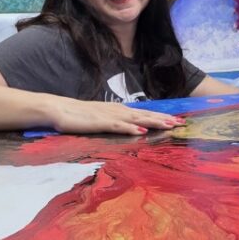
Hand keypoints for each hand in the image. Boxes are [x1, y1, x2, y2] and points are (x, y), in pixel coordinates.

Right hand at [51, 98, 185, 134]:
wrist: (57, 109)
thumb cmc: (76, 115)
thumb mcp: (99, 119)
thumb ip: (113, 123)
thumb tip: (126, 128)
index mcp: (117, 110)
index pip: (143, 113)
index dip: (160, 116)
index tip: (175, 120)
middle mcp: (117, 111)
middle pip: (145, 114)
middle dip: (163, 119)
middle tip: (181, 123)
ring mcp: (109, 116)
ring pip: (136, 118)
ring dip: (153, 121)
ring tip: (169, 125)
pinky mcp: (99, 122)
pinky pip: (118, 126)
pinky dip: (130, 128)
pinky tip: (142, 130)